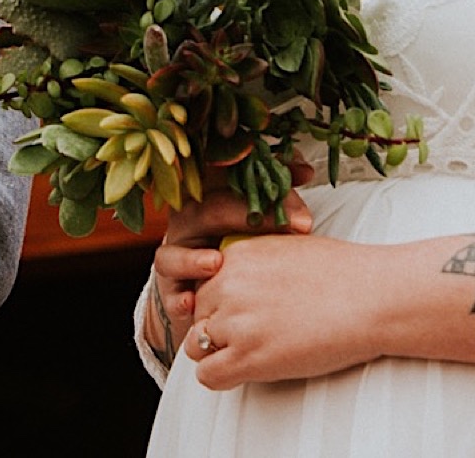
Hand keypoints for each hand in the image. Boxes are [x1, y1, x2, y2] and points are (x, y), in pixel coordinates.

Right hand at [144, 160, 313, 362]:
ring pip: (172, 253)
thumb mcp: (261, 210)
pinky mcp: (171, 288)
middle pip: (206, 211)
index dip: (260, 183)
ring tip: (215, 263)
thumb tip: (305, 170)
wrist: (212, 276)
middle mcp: (187, 221)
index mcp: (207, 195)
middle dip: (244, 216)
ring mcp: (176, 254)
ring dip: (191, 259)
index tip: (303, 204)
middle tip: (288, 228)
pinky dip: (177, 298)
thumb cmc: (242, 237)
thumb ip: (279, 189)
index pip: (228, 179)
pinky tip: (192, 304)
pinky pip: (168, 291)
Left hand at [185, 232, 392, 388]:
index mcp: (235, 256)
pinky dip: (221, 377)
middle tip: (257, 335)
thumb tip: (246, 281)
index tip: (249, 312)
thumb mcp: (287, 248)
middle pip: (198, 314)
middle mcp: (227, 285)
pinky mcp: (249, 356)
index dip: (223, 302)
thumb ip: (255, 264)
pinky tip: (247, 372)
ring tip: (253, 353)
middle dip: (220, 327)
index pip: (203, 284)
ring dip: (218, 353)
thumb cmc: (344, 274)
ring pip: (196, 345)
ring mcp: (235, 321)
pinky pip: (207, 375)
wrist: (372, 297)